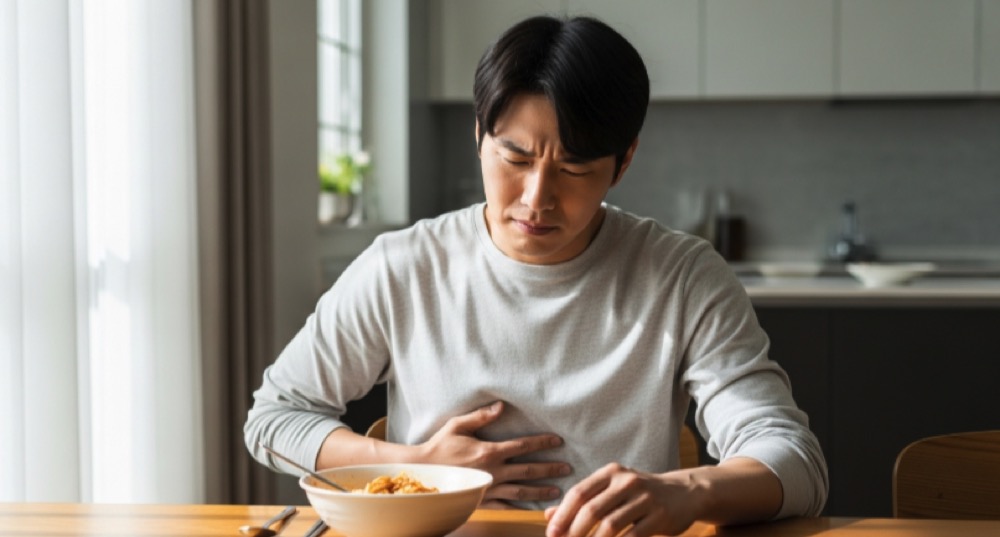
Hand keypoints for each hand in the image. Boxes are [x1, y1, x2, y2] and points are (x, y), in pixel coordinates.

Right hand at [418, 401, 569, 505]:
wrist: (422, 472)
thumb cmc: (439, 446)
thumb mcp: (458, 425)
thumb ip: (481, 417)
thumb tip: (501, 407)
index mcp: (489, 451)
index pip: (523, 446)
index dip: (542, 442)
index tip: (558, 441)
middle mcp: (492, 471)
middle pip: (528, 470)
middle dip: (550, 468)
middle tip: (568, 468)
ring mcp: (488, 488)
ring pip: (521, 491)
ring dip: (540, 490)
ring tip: (557, 491)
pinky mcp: (481, 500)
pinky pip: (505, 506)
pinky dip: (520, 507)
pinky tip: (531, 508)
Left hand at [543, 463, 700, 536]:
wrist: (684, 492)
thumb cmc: (640, 494)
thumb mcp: (611, 490)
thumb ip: (583, 501)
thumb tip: (548, 515)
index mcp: (611, 473)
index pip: (579, 493)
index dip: (562, 516)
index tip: (551, 534)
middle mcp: (626, 481)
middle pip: (592, 509)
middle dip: (574, 532)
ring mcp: (645, 498)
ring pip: (611, 525)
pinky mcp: (660, 516)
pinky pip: (633, 536)